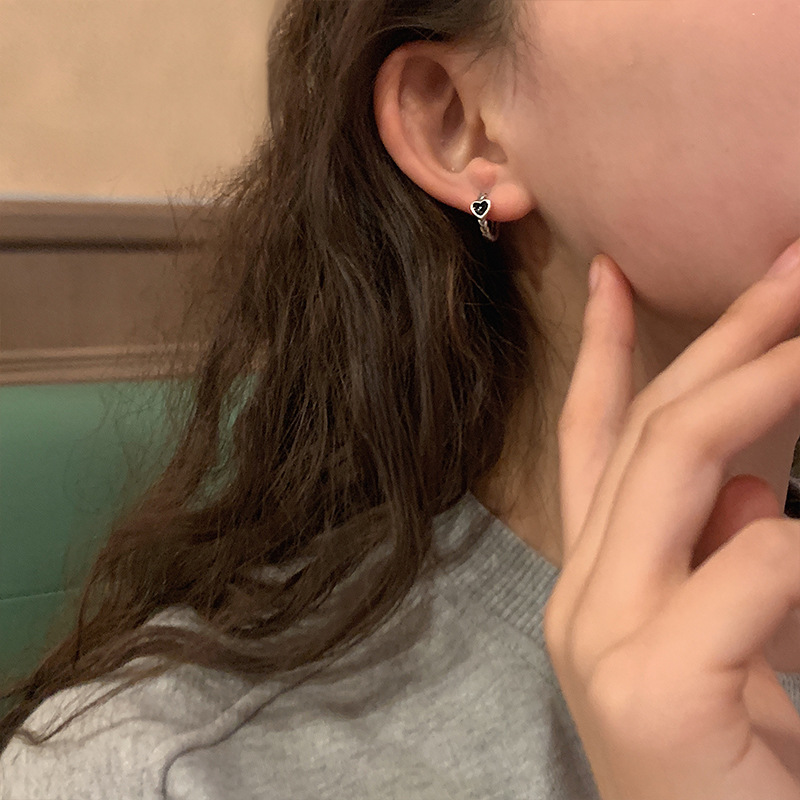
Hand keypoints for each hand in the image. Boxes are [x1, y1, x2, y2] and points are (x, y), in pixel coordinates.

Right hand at [545, 238, 799, 799]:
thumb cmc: (733, 776)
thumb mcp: (723, 650)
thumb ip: (719, 561)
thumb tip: (753, 491)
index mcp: (592, 586)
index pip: (586, 443)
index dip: (604, 353)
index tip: (613, 272)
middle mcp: (580, 599)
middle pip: (647, 433)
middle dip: (724, 336)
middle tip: (790, 259)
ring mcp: (604, 640)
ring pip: (677, 465)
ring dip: (766, 381)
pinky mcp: (654, 686)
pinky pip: (759, 565)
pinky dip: (798, 543)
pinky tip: (797, 534)